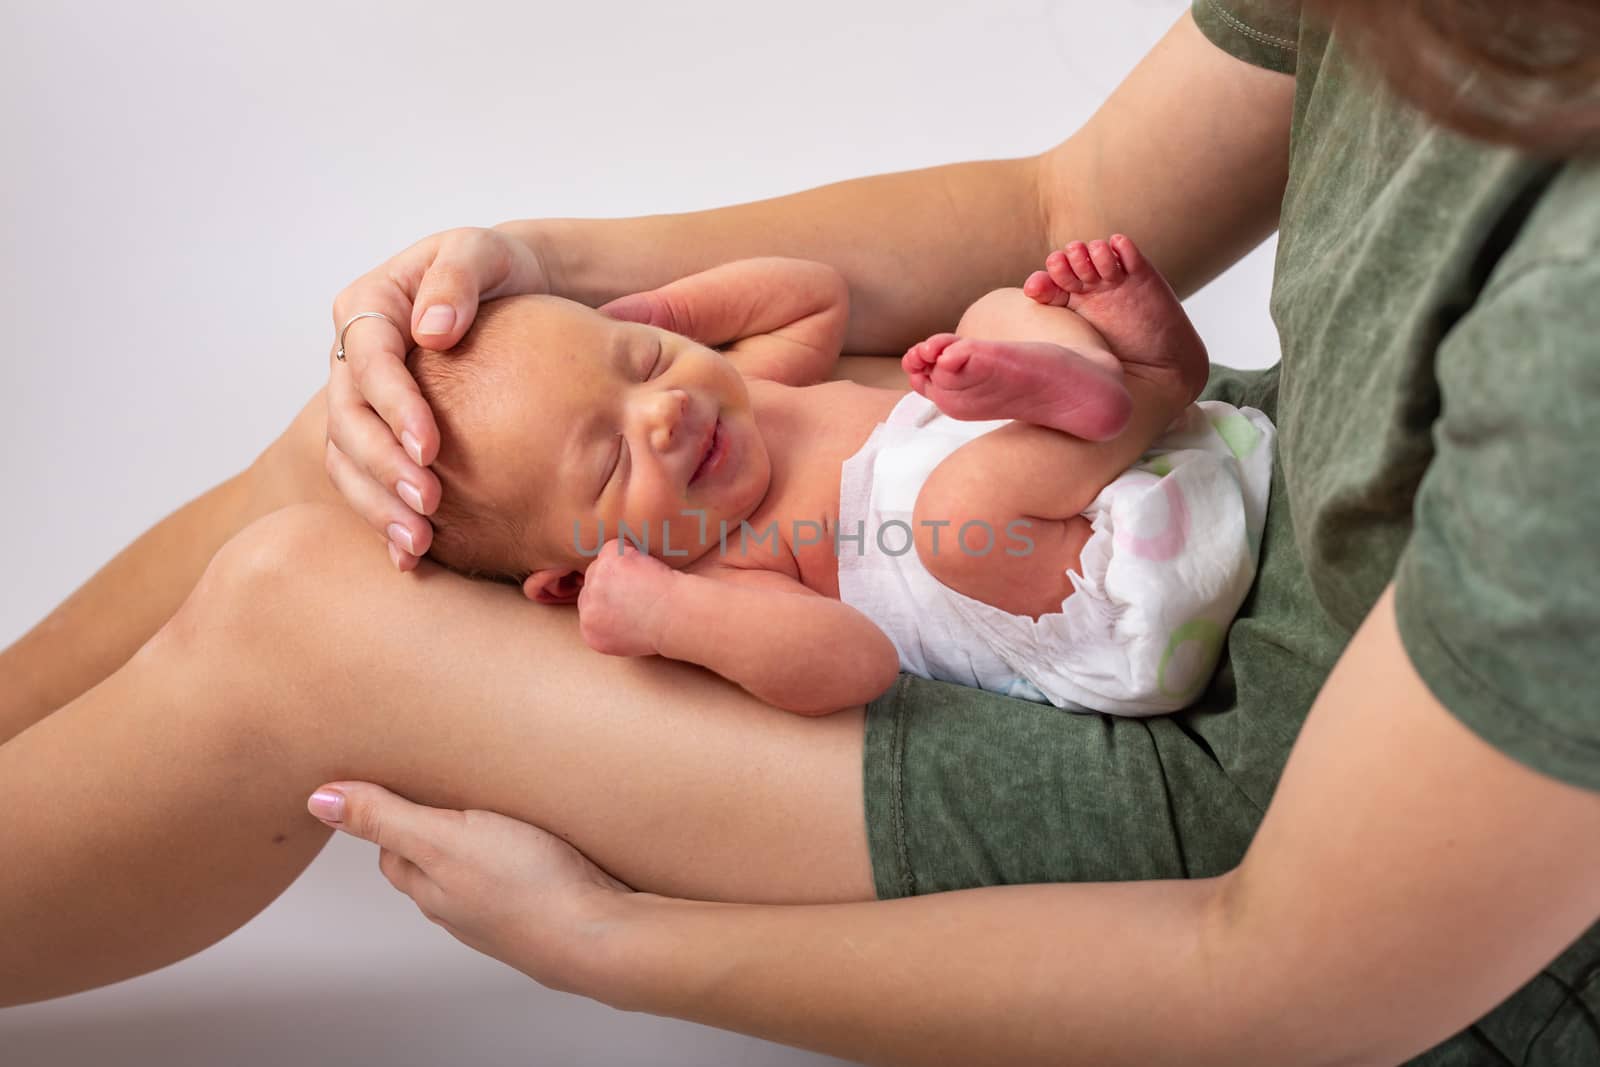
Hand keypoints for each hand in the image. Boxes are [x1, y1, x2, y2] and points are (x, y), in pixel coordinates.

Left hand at [305, 781, 632, 996]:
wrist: (598, 932)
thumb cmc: (526, 886)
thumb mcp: (444, 836)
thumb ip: (385, 816)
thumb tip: (319, 801)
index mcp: (427, 884)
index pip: (390, 845)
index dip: (390, 809)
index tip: (399, 775)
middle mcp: (458, 902)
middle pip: (431, 856)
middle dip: (433, 821)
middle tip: (448, 779)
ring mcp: (501, 905)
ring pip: (475, 864)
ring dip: (480, 835)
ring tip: (496, 799)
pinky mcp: (541, 900)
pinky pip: (516, 870)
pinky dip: (518, 849)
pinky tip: (539, 833)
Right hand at [325, 226, 549, 569]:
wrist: (515, 294)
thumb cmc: (497, 268)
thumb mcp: (481, 251)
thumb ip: (457, 278)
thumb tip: (431, 330)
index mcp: (367, 308)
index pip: (367, 359)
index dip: (394, 405)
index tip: (430, 445)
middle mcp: (353, 358)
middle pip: (348, 419)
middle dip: (384, 467)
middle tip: (428, 505)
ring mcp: (362, 402)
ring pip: (348, 460)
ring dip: (378, 504)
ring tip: (419, 543)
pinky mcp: (382, 437)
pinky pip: (368, 483)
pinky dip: (386, 520)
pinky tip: (412, 559)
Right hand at [575, 538, 678, 656]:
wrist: (677, 617)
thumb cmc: (666, 628)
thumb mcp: (630, 640)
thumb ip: (612, 624)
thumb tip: (612, 606)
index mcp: (591, 631)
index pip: (589, 605)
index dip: (608, 595)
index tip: (627, 594)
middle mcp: (588, 610)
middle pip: (591, 582)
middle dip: (611, 580)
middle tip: (640, 586)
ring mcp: (595, 583)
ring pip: (601, 564)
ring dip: (622, 566)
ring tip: (647, 580)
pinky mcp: (607, 562)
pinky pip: (614, 547)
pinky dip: (631, 551)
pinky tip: (647, 567)